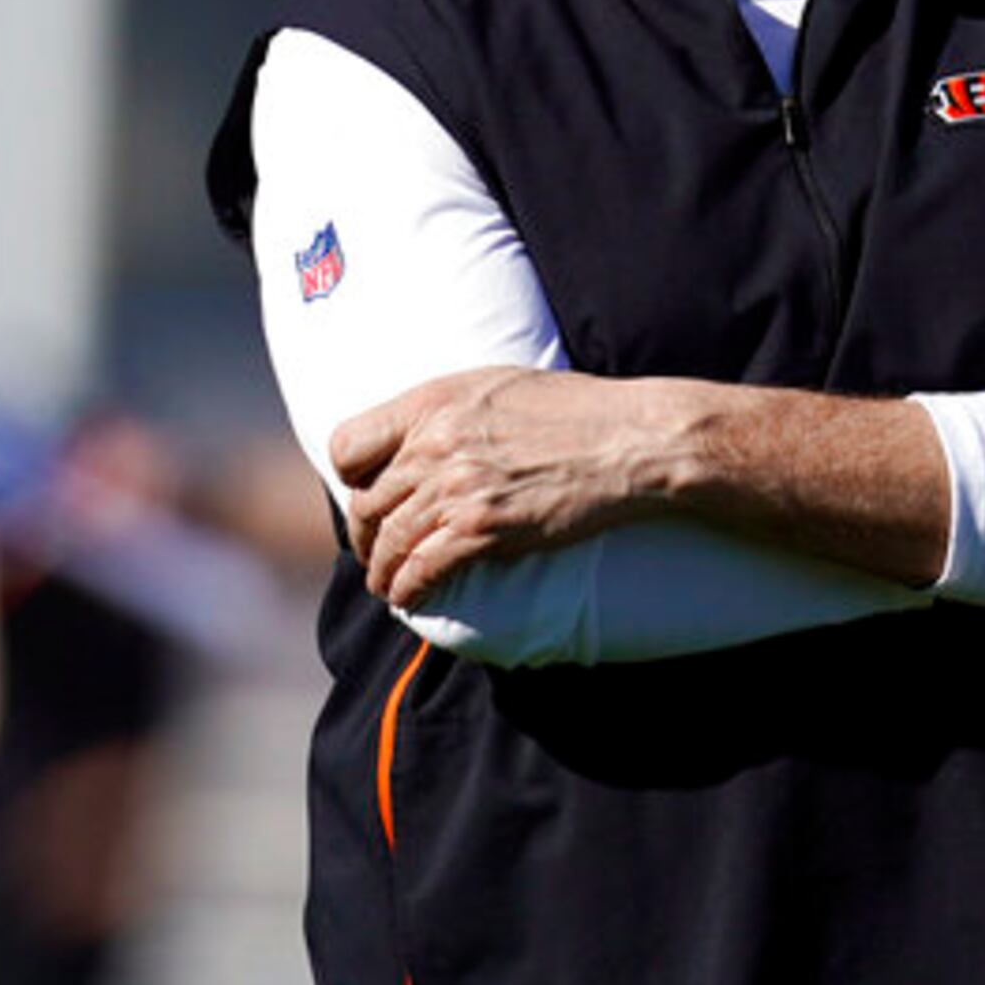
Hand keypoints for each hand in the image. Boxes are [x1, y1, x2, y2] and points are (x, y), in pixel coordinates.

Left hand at [332, 368, 684, 602]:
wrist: (634, 438)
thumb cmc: (582, 409)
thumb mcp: (504, 386)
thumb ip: (454, 411)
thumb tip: (431, 437)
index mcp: (435, 403)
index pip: (350, 445)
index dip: (350, 477)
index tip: (364, 493)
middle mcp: (435, 445)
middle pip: (367, 504)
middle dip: (366, 537)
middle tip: (376, 552)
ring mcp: (457, 489)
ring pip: (390, 543)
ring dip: (383, 572)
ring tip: (388, 584)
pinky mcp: (483, 530)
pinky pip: (422, 570)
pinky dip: (409, 590)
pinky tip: (411, 598)